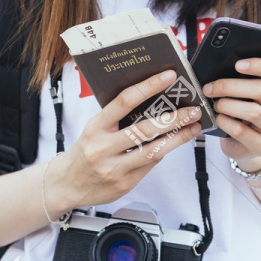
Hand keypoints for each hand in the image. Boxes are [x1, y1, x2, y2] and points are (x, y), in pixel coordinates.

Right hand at [47, 69, 202, 211]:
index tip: (169, 76)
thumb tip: (152, 102)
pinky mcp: (124, 183)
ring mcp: (114, 167)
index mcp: (96, 126)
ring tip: (193, 127)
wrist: (67, 184)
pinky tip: (175, 143)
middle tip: (193, 110)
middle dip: (175, 118)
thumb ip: (118, 119)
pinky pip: (150, 165)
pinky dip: (164, 152)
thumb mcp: (95, 130)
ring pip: (153, 151)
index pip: (125, 101)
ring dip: (178, 138)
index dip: (149, 87)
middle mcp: (103, 147)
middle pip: (145, 129)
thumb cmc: (85, 151)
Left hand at [202, 58, 260, 170]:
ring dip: (228, 105)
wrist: (243, 145)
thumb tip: (214, 68)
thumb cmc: (240, 112)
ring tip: (215, 105)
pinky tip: (218, 119)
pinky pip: (241, 131)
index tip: (238, 64)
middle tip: (209, 88)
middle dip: (230, 86)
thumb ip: (238, 80)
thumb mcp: (244, 95)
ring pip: (254, 111)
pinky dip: (226, 123)